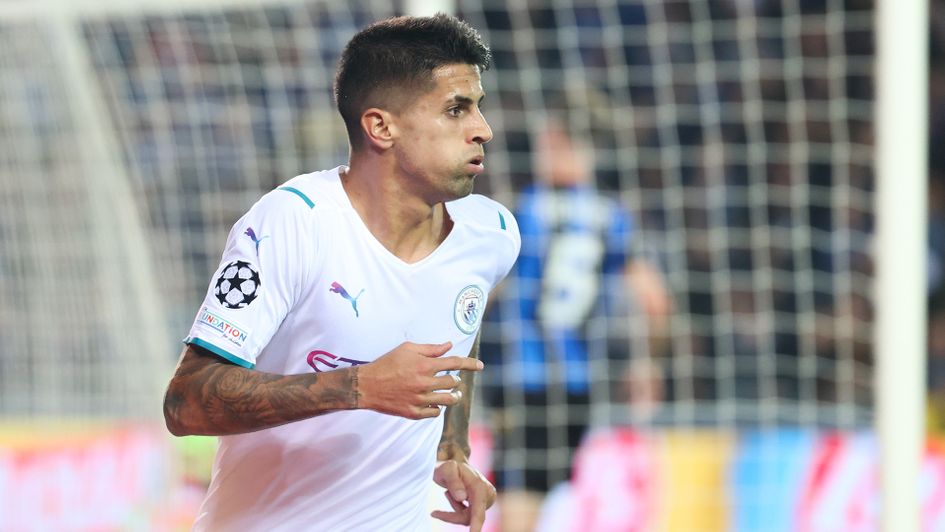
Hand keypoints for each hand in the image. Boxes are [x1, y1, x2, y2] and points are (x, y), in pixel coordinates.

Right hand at [357, 341, 482, 418]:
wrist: (366, 385)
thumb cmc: (387, 363)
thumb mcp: (407, 349)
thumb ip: (430, 348)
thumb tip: (448, 346)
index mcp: (425, 365)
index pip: (455, 363)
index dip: (470, 364)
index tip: (480, 366)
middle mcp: (425, 383)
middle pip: (453, 383)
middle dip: (455, 381)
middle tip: (453, 380)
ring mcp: (420, 400)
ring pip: (447, 400)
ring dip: (453, 396)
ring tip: (453, 394)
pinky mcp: (413, 413)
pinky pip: (434, 413)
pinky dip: (437, 408)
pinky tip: (433, 403)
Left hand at [431, 459, 495, 531]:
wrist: (454, 465)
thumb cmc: (448, 467)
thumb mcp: (446, 469)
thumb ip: (453, 481)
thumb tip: (462, 498)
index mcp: (479, 486)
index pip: (478, 510)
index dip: (476, 525)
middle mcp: (487, 493)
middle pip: (471, 517)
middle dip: (452, 516)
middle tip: (434, 513)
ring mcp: (486, 499)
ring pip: (469, 518)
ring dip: (455, 510)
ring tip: (447, 493)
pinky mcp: (483, 504)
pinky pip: (469, 516)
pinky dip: (457, 510)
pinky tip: (450, 495)